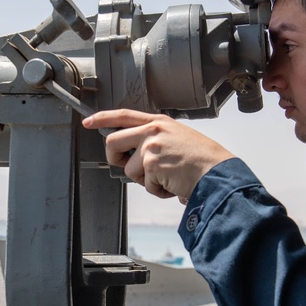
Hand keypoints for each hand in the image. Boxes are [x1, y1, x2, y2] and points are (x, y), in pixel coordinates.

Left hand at [82, 109, 234, 200]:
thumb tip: (134, 153)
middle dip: (115, 159)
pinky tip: (174, 184)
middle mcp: (152, 131)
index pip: (123, 115)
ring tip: (169, 177)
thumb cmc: (202, 159)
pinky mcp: (151, 165)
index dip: (102, 118)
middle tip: (130, 167)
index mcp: (159, 122)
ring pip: (130, 170)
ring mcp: (150, 147)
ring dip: (146, 181)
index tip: (88, 122)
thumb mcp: (177, 137)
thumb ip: (155, 139)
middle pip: (113, 142)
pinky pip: (145, 185)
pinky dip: (158, 190)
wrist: (217, 172)